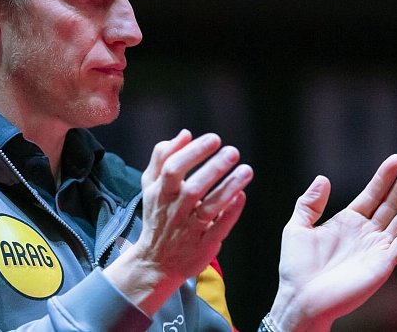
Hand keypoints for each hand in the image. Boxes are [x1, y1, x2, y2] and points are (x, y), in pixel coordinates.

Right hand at [104, 129, 252, 315]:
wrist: (154, 262)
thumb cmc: (158, 218)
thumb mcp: (151, 186)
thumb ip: (163, 157)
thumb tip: (185, 133)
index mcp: (160, 193)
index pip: (173, 167)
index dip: (193, 152)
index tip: (213, 138)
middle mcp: (174, 210)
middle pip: (193, 187)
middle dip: (214, 168)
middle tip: (233, 151)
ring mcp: (189, 229)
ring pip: (209, 208)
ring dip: (228, 188)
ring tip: (246, 170)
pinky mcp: (203, 245)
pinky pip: (218, 228)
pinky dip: (230, 213)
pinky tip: (242, 196)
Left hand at [269, 154, 396, 331]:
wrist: (301, 298)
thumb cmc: (296, 268)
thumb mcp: (297, 228)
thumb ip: (309, 203)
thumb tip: (323, 178)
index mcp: (348, 222)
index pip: (372, 195)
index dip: (384, 178)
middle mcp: (366, 233)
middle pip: (390, 204)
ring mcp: (376, 248)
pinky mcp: (383, 263)